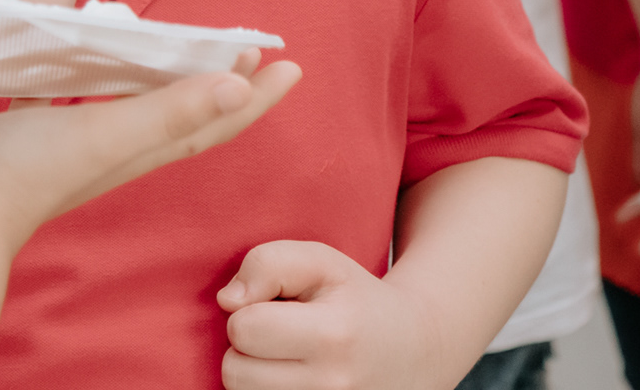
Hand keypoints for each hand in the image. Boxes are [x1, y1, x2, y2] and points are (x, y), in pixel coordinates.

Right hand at [0, 53, 304, 249]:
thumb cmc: (26, 170)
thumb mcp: (107, 134)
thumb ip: (169, 111)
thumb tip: (242, 84)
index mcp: (143, 145)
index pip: (214, 117)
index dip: (255, 95)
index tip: (290, 64)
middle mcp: (118, 144)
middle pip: (184, 110)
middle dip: (219, 81)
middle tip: (246, 49)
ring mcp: (77, 141)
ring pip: (134, 105)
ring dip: (162, 78)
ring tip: (177, 47)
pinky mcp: (37, 131)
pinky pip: (78, 96)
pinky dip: (90, 75)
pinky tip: (77, 54)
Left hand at [218, 240, 447, 389]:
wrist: (412, 351)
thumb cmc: (356, 299)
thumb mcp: (322, 262)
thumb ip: (268, 263)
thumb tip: (227, 301)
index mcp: (334, 336)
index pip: (244, 329)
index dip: (249, 311)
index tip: (275, 307)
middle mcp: (332, 386)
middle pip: (236, 372)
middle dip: (247, 347)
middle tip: (280, 334)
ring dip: (255, 375)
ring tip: (288, 357)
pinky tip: (290, 379)